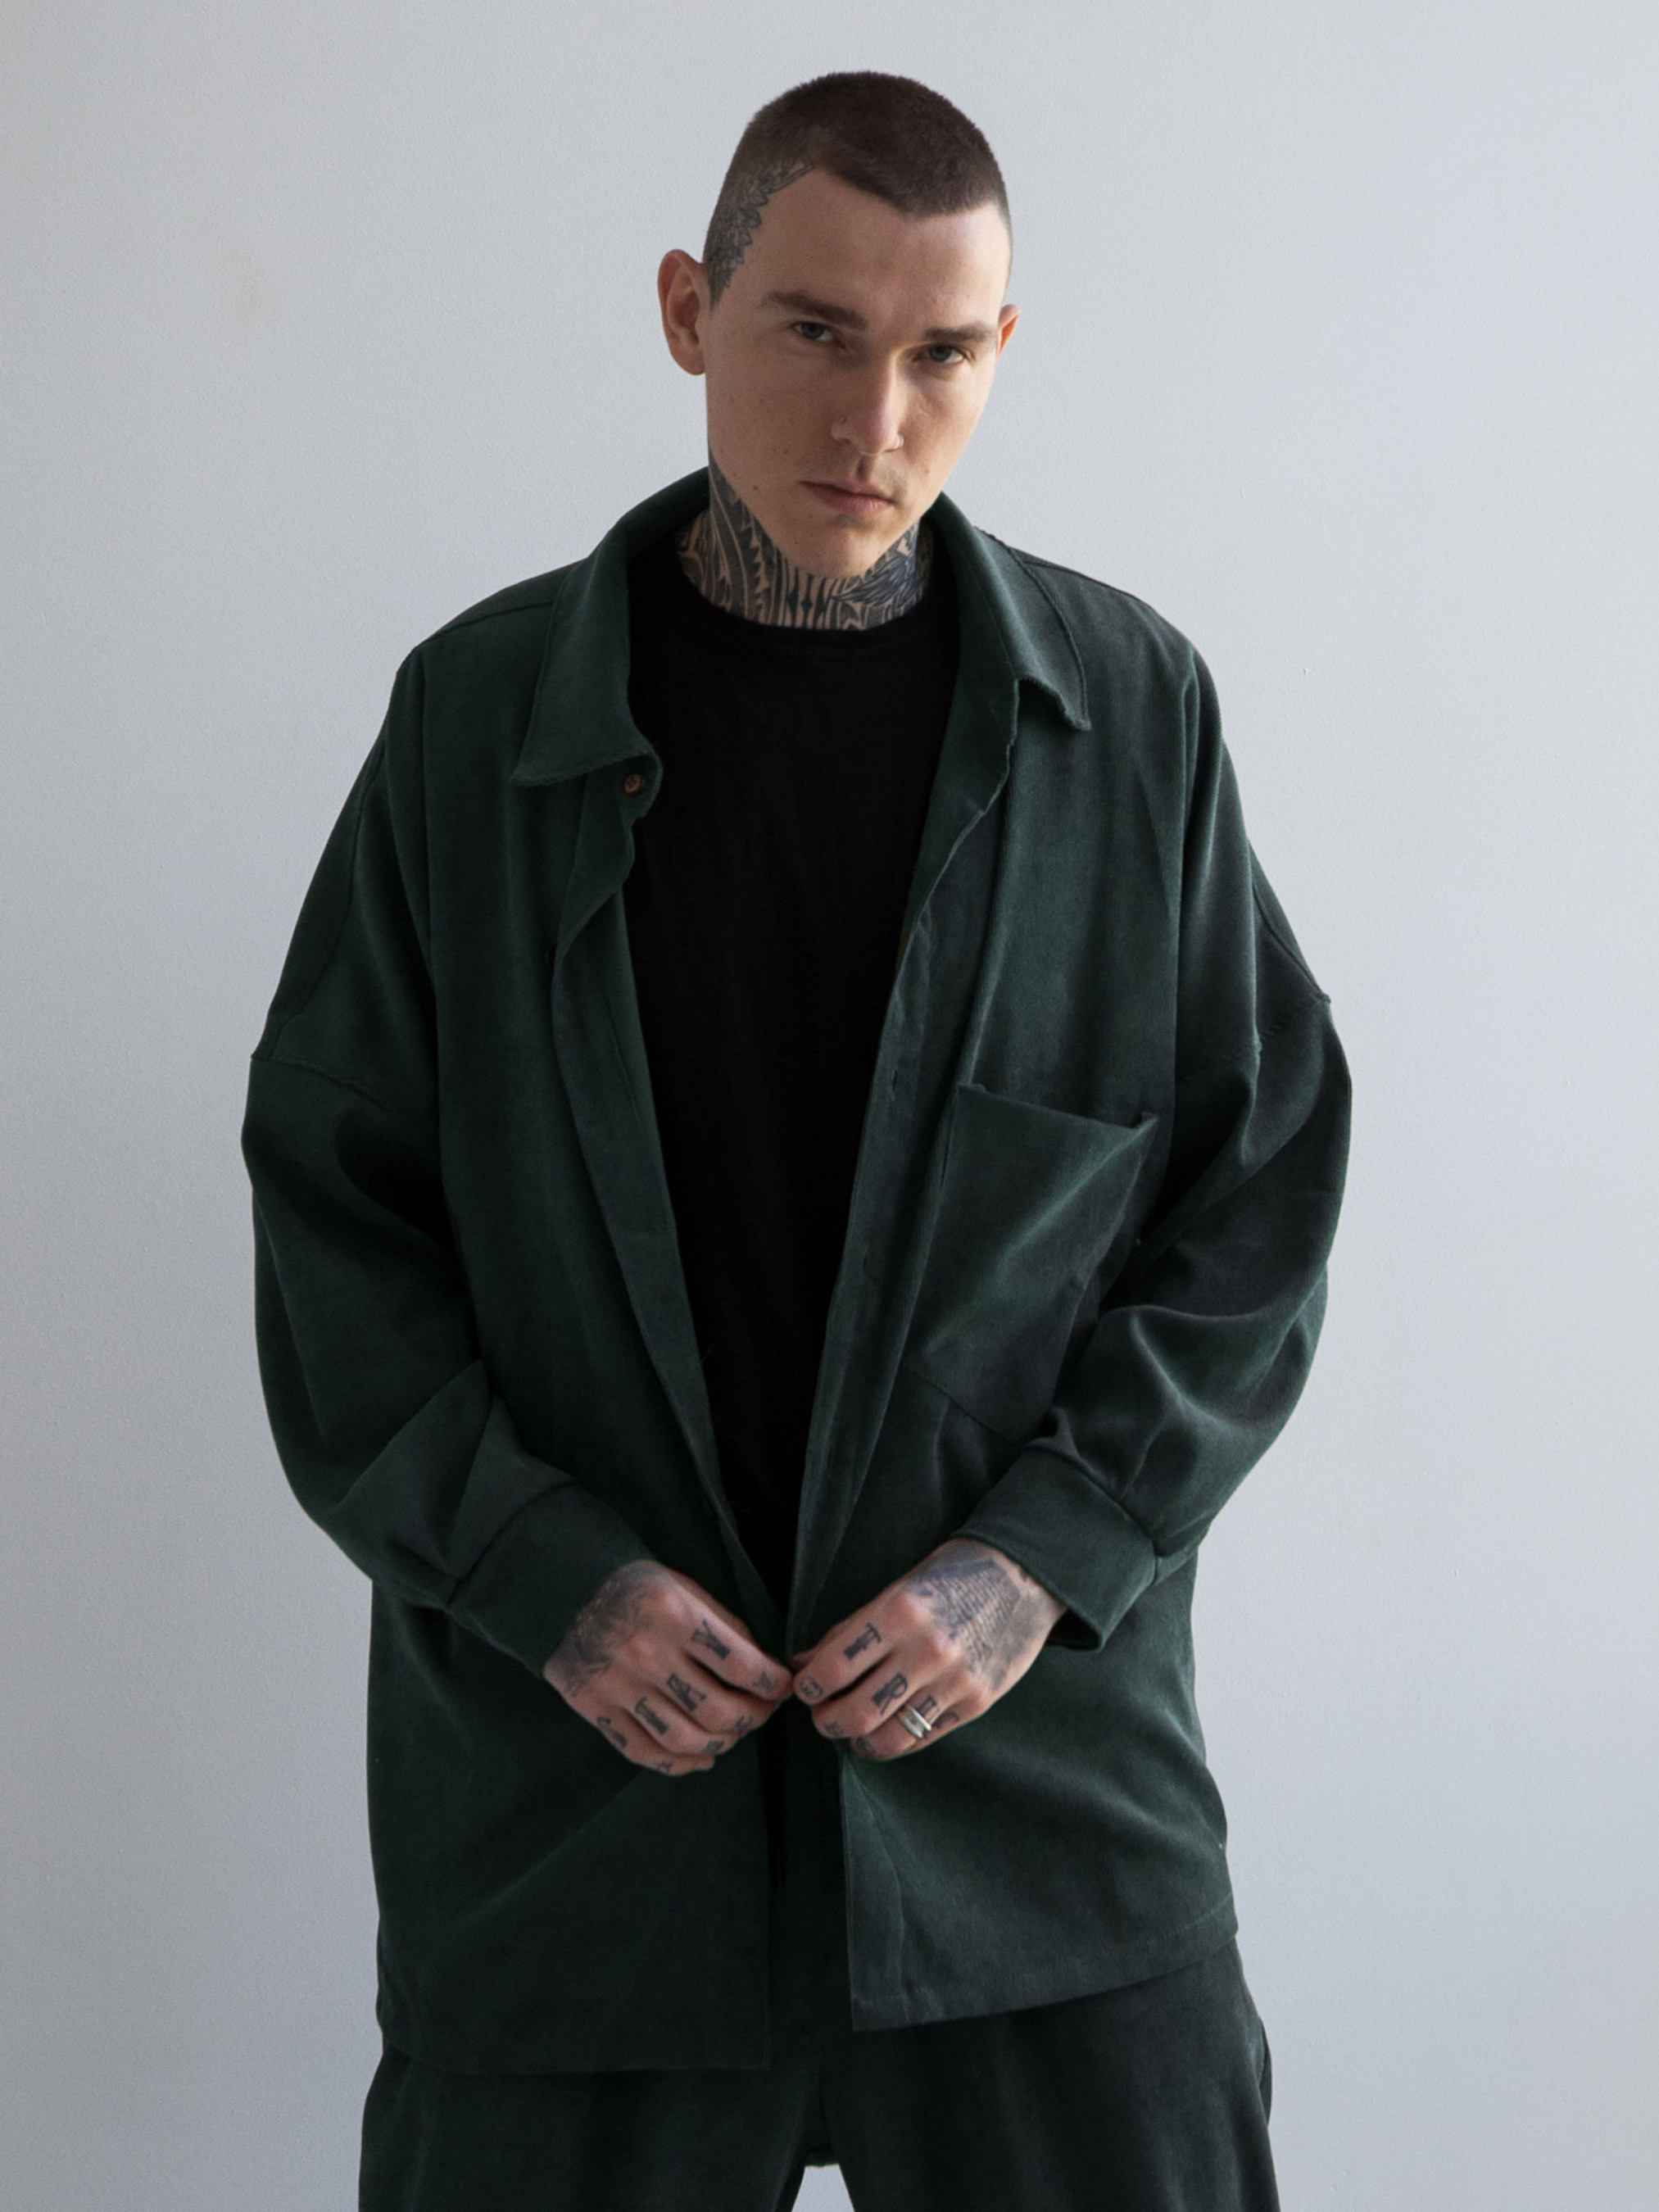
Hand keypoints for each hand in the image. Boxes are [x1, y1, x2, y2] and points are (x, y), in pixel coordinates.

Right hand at [544, 1560, 786, 1775]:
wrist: (567, 1593)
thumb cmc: (637, 1588)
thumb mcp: (685, 1588)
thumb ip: (722, 1626)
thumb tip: (762, 1667)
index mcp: (675, 1617)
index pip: (741, 1666)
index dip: (772, 1684)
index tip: (782, 1686)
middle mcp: (648, 1655)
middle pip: (718, 1710)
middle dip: (753, 1716)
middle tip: (761, 1711)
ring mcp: (621, 1687)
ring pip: (685, 1739)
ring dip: (721, 1743)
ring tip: (733, 1733)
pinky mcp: (598, 1709)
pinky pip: (645, 1751)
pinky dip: (680, 1764)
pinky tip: (701, 1757)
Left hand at [790, 1538, 1065, 1760]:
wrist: (1023, 1578)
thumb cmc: (952, 1576)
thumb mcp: (899, 1588)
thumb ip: (855, 1627)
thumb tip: (806, 1660)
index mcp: (900, 1611)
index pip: (835, 1666)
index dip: (808, 1686)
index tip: (803, 1688)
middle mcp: (927, 1649)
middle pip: (857, 1711)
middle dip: (827, 1722)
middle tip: (820, 1717)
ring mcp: (955, 1680)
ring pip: (889, 1735)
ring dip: (858, 1741)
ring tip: (849, 1733)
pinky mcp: (976, 1702)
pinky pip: (924, 1737)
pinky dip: (895, 1741)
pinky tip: (884, 1733)